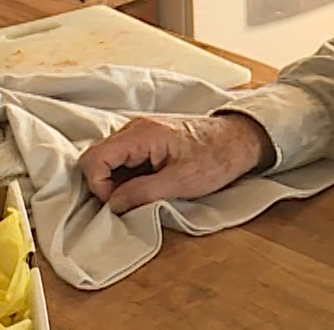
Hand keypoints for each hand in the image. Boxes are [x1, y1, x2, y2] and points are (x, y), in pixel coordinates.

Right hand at [77, 113, 273, 213]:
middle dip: (103, 185)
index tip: (117, 205)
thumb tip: (113, 205)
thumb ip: (143, 192)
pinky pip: (122, 158)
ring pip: (108, 159)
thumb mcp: (181, 182)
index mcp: (141, 134)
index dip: (98, 186)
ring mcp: (139, 133)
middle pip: (97, 157)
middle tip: (125, 204)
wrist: (238, 139)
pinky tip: (143, 187)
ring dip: (115, 182)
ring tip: (138, 197)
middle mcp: (134, 128)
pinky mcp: (146, 140)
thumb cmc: (216, 157)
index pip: (95, 158)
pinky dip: (125, 176)